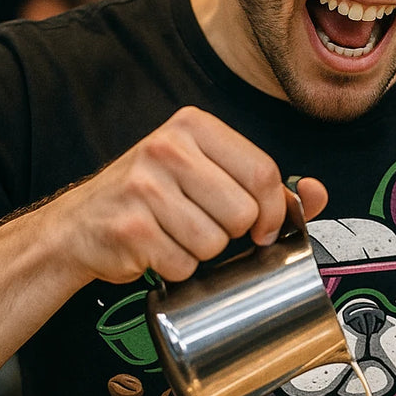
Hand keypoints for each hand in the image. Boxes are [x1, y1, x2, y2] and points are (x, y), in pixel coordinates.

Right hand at [43, 106, 327, 286]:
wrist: (77, 228)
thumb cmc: (150, 200)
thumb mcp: (205, 174)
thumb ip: (262, 183)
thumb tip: (317, 193)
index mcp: (193, 125)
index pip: (262, 171)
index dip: (273, 211)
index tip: (262, 227)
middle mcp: (167, 147)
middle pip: (242, 213)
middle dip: (231, 233)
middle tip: (201, 225)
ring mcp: (144, 186)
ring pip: (215, 243)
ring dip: (201, 253)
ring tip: (174, 236)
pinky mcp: (129, 228)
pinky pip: (183, 265)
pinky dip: (176, 269)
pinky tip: (155, 250)